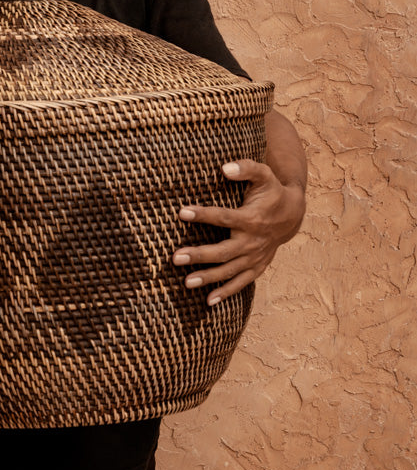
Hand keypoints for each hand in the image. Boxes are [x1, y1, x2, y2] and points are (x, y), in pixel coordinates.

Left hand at [172, 159, 305, 305]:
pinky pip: (241, 283)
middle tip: (175, 258)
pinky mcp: (257, 267)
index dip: (203, 214)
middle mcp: (252, 241)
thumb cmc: (272, 192)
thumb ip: (246, 168)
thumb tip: (224, 168)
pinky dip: (226, 292)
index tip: (182, 212)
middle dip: (199, 255)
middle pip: (223, 251)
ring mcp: (255, 257)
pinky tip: (208, 301)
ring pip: (230, 270)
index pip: (224, 217)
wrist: (293, 214)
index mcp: (251, 218)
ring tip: (186, 282)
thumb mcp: (264, 175)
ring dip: (208, 278)